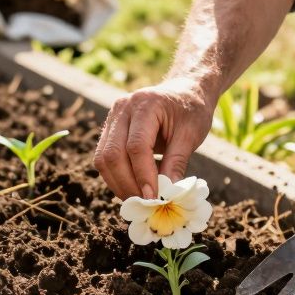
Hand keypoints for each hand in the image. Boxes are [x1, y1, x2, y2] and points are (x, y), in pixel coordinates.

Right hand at [94, 78, 214, 198]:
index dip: (143, 175)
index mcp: (146, 104)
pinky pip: (104, 158)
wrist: (185, 90)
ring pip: (102, 159)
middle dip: (126, 184)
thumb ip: (177, 163)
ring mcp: (113, 117)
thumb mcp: (191, 135)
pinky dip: (116, 176)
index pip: (136, 146)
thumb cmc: (191, 110)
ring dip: (118, 184)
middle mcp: (123, 108)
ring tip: (138, 199)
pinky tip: (133, 187)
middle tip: (144, 204)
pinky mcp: (110, 128)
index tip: (154, 198)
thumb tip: (167, 195)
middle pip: (112, 154)